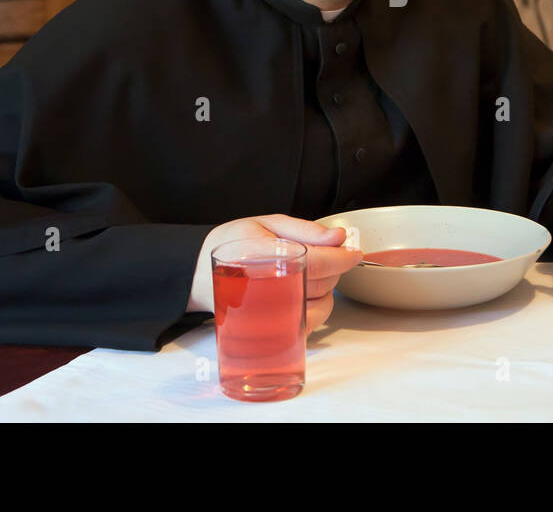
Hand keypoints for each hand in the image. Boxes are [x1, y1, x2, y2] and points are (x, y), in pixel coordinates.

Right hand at [186, 214, 361, 336]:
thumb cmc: (234, 244)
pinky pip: (308, 323)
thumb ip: (305, 229)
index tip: (354, 252)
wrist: (198, 274)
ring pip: (318, 305)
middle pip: (319, 284)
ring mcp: (265, 312)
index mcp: (260, 255)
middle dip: (333, 270)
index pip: (312, 262)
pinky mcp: (270, 328)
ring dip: (327, 289)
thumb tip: (339, 236)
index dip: (339, 258)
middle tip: (326, 255)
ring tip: (312, 273)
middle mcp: (262, 286)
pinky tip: (308, 292)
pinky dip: (318, 308)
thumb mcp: (267, 223)